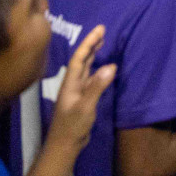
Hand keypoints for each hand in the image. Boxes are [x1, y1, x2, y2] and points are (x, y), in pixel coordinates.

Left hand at [46, 25, 115, 149]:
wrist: (64, 145)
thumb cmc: (72, 126)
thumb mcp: (85, 107)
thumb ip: (97, 87)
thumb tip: (111, 66)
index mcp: (70, 83)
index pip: (79, 58)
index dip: (89, 43)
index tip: (100, 30)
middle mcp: (73, 84)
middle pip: (82, 60)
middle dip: (91, 45)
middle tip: (103, 31)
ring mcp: (77, 92)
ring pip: (86, 68)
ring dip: (93, 55)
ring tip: (102, 43)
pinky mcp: (83, 99)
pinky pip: (91, 78)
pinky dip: (98, 70)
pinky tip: (104, 68)